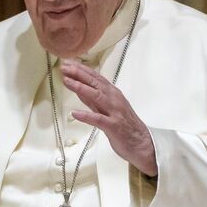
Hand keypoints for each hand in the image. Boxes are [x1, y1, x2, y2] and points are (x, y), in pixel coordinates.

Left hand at [60, 59, 157, 176]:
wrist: (142, 143)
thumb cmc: (124, 125)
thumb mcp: (107, 108)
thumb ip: (92, 98)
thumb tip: (77, 87)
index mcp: (112, 93)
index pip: (95, 77)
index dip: (81, 69)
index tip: (68, 63)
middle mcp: (114, 99)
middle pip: (95, 83)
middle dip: (78, 74)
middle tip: (64, 67)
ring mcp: (114, 112)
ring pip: (97, 96)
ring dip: (81, 88)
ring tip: (67, 81)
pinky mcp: (113, 126)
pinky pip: (99, 120)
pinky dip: (87, 116)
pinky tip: (75, 113)